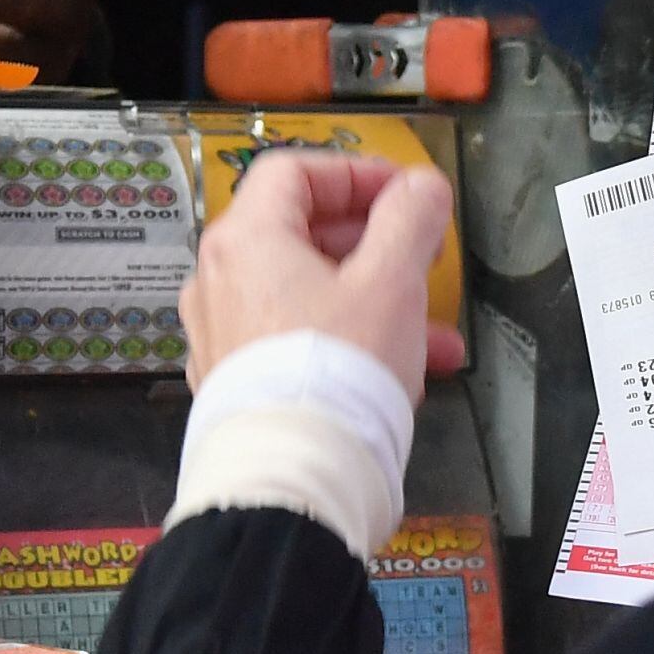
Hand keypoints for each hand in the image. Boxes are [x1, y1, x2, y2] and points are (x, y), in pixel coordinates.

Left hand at [183, 151, 462, 406]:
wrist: (294, 481)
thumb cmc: (340, 369)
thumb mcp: (391, 282)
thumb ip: (409, 221)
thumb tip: (421, 186)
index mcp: (245, 240)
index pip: (293, 173)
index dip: (355, 174)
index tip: (405, 194)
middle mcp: (217, 281)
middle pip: (298, 235)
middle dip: (374, 244)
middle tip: (424, 256)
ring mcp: (219, 337)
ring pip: (305, 296)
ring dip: (372, 301)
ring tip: (435, 333)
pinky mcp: (233, 386)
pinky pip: (293, 344)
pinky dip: (344, 343)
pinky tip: (403, 375)